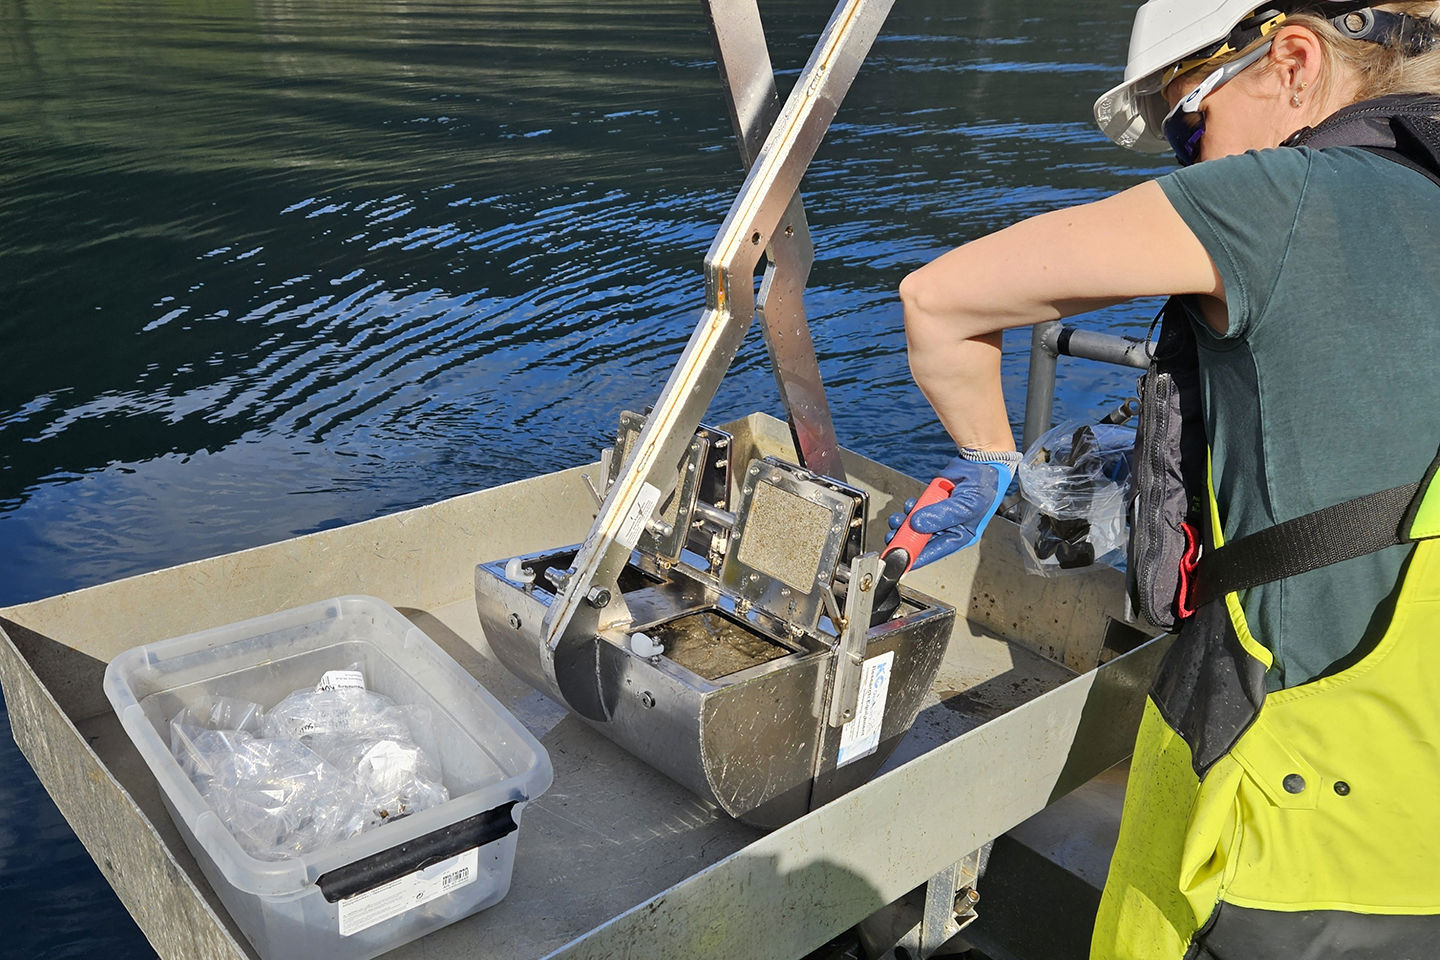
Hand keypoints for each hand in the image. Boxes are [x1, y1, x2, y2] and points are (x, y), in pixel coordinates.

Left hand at [887, 449, 1019, 567]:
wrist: (981, 460)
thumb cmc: (984, 485)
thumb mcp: (966, 505)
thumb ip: (941, 516)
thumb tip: (917, 525)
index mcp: (962, 535)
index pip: (936, 551)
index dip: (917, 556)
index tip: (900, 561)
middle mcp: (949, 527)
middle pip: (922, 540)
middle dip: (906, 538)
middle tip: (892, 535)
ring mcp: (939, 514)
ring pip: (916, 526)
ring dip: (905, 523)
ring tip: (898, 519)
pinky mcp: (932, 502)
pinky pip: (916, 510)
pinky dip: (910, 509)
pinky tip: (910, 505)